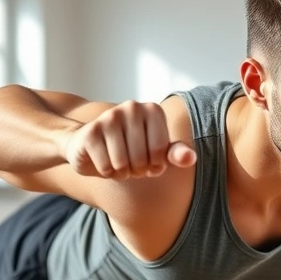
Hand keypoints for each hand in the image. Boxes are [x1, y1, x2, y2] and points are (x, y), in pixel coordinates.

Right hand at [63, 100, 196, 179]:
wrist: (91, 144)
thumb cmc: (129, 149)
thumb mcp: (157, 151)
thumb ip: (175, 154)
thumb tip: (190, 159)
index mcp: (152, 110)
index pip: (162, 152)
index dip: (155, 164)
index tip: (148, 159)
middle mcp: (132, 107)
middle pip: (142, 158)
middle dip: (137, 170)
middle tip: (130, 162)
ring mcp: (109, 117)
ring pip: (123, 164)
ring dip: (121, 172)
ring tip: (118, 162)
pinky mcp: (90, 132)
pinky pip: (106, 167)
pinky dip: (106, 172)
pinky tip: (104, 161)